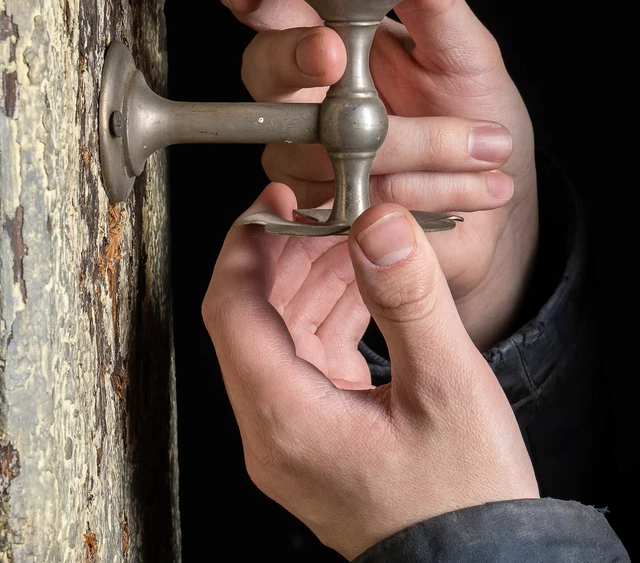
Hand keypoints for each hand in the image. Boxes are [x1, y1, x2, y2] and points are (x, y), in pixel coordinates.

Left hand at [202, 185, 539, 559]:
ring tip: (355, 236)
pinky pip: (309, 357)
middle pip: (254, 316)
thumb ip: (407, 298)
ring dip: (313, 279)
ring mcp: (295, 437)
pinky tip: (366, 284)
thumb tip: (376, 222)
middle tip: (328, 209)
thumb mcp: (445, 387)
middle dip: (288, 253)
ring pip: (282, 334)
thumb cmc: (464, 500)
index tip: (276, 199)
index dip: (247, 244)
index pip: (231, 310)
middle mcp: (275, 431)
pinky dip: (332, 312)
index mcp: (286, 420)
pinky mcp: (321, 436)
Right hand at [217, 0, 538, 349]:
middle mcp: (308, 90)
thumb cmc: (475, 107)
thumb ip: (434, 6)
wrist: (499, 185)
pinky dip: (420, 190)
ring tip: (482, 145)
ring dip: (411, 146)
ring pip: (315, 145)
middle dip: (294, 58)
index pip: (273, 8)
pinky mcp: (325, 206)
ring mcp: (307, 150)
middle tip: (331, 53)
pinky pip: (349, 199)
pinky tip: (471, 187)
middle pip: (263, 68)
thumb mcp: (466, 51)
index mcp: (334, 34)